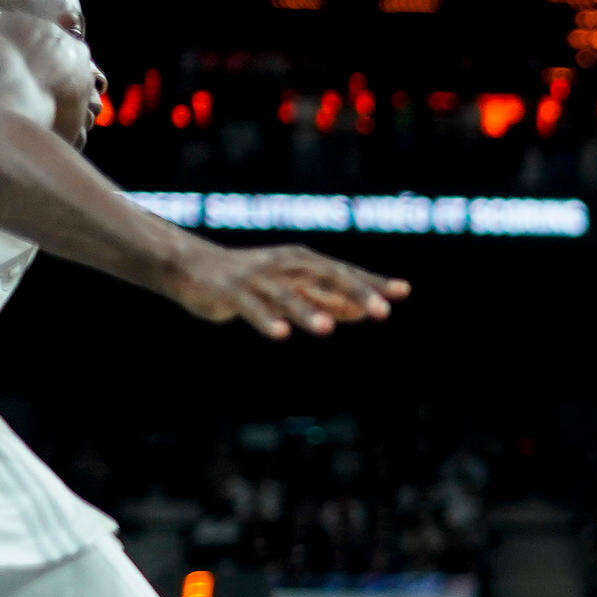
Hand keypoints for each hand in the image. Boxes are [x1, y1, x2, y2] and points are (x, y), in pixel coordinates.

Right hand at [172, 243, 409, 339]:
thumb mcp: (293, 288)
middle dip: (354, 292)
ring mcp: (258, 278)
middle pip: (325, 276)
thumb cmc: (252, 280)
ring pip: (287, 295)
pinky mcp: (230, 292)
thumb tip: (362, 311)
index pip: (345, 273)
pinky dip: (266, 320)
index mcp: (304, 262)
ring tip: (328, 329)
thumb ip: (326, 299)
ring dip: (308, 311)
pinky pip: (251, 308)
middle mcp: (285, 265)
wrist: (193, 268)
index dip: (373, 282)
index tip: (403, 291)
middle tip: (381, 311)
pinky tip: (281, 335)